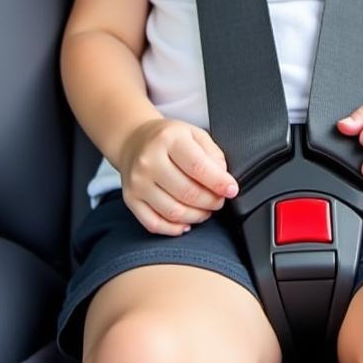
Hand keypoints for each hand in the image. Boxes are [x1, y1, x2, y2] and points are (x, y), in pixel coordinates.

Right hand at [118, 118, 238, 235]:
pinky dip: (174, 229)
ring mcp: (137, 182)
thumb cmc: (169, 138)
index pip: (198, 167)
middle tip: (219, 200)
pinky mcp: (130, 199)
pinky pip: (154, 224)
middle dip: (211, 201)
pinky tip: (186, 222)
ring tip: (205, 209)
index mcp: (169, 139)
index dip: (219, 182)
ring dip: (197, 216)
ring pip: (173, 212)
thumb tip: (224, 180)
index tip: (232, 190)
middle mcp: (149, 160)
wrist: (134, 140)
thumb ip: (213, 154)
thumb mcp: (194, 134)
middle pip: (187, 193)